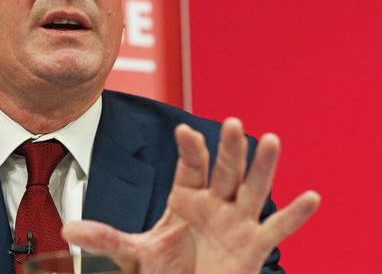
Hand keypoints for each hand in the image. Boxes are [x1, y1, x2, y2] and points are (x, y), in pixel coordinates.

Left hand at [63, 118, 320, 273]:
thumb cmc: (165, 268)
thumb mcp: (133, 252)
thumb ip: (105, 237)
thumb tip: (68, 228)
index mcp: (186, 197)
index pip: (190, 166)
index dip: (189, 149)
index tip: (183, 131)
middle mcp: (215, 203)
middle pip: (224, 171)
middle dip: (228, 149)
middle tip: (233, 123)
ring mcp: (237, 222)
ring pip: (252, 189)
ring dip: (263, 168)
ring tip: (273, 141)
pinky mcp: (254, 246)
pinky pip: (278, 229)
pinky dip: (296, 215)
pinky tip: (312, 197)